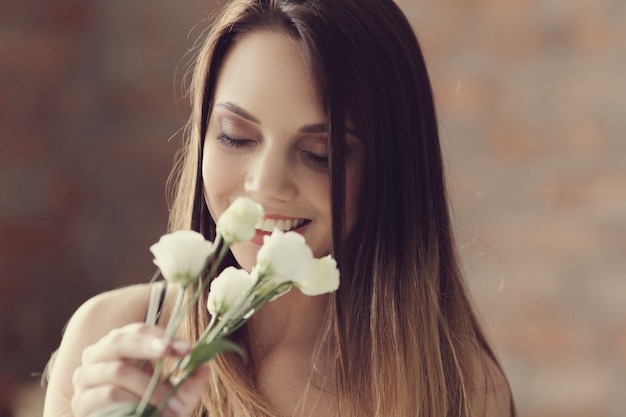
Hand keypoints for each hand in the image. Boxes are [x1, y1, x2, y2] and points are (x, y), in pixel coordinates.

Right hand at [70, 322, 210, 416]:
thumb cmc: (151, 409)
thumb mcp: (176, 396)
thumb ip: (190, 382)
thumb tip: (205, 367)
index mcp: (120, 345)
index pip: (138, 330)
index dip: (162, 336)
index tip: (187, 348)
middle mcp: (98, 356)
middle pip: (120, 341)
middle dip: (149, 345)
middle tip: (173, 351)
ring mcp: (85, 378)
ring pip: (118, 371)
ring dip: (150, 388)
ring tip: (173, 405)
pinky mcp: (81, 402)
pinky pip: (108, 394)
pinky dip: (134, 402)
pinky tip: (149, 411)